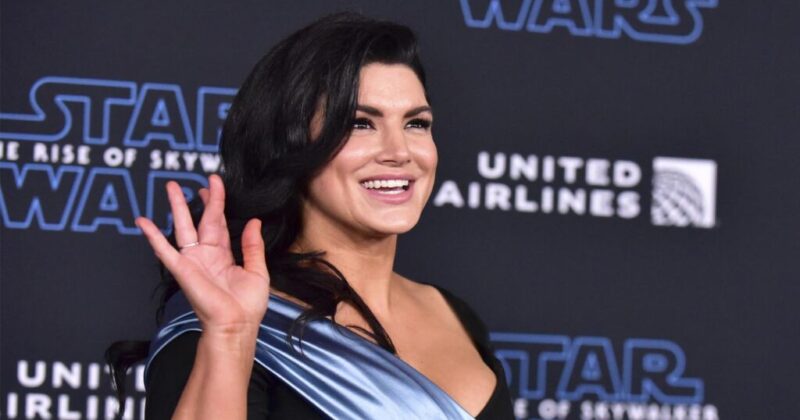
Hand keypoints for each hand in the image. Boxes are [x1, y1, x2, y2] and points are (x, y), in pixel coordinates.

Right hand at [136, 174, 269, 336]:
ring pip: (183, 227)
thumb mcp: (257, 270)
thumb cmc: (247, 306)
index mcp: (224, 255)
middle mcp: (206, 255)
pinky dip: (153, 236)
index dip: (218, 203)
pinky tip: (143, 221)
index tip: (215, 184)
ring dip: (177, 206)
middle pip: (202, 219)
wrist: (236, 326)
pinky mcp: (183, 269)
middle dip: (201, 199)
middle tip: (200, 180)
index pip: (220, 223)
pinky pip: (164, 249)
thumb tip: (254, 221)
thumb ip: (253, 245)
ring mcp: (193, 260)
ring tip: (171, 186)